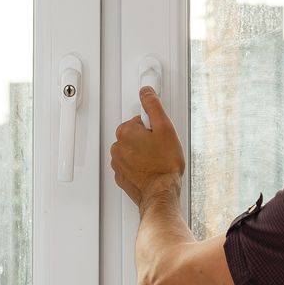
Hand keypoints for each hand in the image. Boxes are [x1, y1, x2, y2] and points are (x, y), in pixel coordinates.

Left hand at [109, 85, 184, 206]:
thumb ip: (153, 106)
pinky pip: (130, 166)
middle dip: (147, 140)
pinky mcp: (121, 177)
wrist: (161, 193)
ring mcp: (118, 163)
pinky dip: (139, 167)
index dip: (153, 128)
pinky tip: (151, 170)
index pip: (139, 120)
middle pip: (134, 135)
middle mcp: (118, 146)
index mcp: (126, 131)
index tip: (159, 136)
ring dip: (143, 153)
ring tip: (157, 161)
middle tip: (161, 149)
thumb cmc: (164, 165)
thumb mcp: (165, 128)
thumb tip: (146, 92)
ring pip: (132, 151)